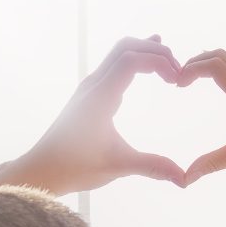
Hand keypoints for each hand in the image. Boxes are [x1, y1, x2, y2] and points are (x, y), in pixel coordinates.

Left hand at [0, 35, 185, 195]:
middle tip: (176, 71)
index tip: (176, 80)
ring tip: (168, 61)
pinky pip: (112, 67)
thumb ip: (152, 167)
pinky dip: (132, 61)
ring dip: (143, 53)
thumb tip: (183, 179)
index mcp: (100, 96)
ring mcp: (88, 89)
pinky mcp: (87, 96)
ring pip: (117, 54)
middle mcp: (93, 85)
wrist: (41, 170)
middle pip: (126, 47)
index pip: (132, 59)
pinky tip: (143, 66)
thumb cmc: (75, 167)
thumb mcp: (117, 166)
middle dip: (154, 52)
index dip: (159, 62)